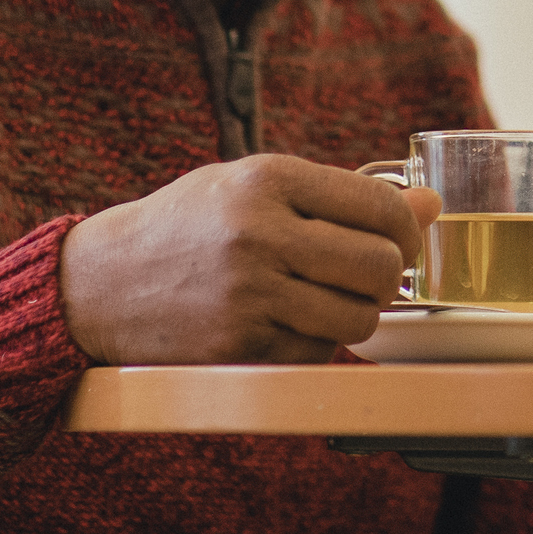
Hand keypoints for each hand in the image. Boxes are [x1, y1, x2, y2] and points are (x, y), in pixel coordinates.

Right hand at [60, 156, 431, 364]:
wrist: (99, 284)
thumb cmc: (188, 227)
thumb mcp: (253, 186)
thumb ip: (341, 193)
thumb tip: (433, 204)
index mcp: (267, 180)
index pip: (381, 206)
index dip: (408, 229)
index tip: (402, 239)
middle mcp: (259, 234)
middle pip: (379, 266)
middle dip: (389, 276)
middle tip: (372, 276)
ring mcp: (248, 295)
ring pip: (358, 318)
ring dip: (356, 313)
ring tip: (326, 298)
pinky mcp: (238, 346)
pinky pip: (317, 352)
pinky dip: (316, 342)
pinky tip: (285, 322)